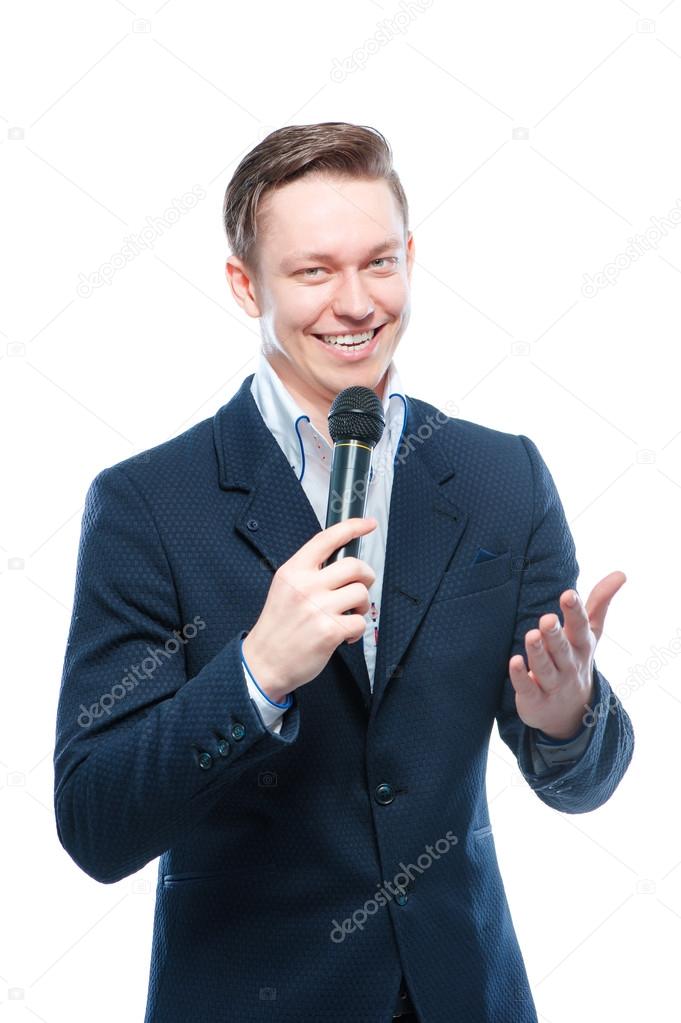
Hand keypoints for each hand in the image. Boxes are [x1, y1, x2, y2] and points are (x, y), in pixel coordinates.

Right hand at [241, 517, 376, 702]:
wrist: (264, 662)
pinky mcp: (329, 631)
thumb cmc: (278, 626)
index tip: (368, 524)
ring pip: (361, 593)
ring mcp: (318, 608)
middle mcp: (305, 586)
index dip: (352, 527)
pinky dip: (357, 629)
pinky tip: (344, 634)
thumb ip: (309, 573)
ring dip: (362, 605)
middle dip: (366, 576)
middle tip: (361, 586)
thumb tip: (342, 564)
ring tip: (349, 614)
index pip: (327, 539)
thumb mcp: (285, 588)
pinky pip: (360, 622)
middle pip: (354, 566)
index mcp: (293, 571)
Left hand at [508, 571, 625, 739]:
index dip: (575, 612)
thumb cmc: (576, 659)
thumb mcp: (589, 633)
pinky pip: (527, 687)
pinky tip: (514, 662)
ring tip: (531, 635)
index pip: (581, 628)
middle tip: (547, 619)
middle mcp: (569, 665)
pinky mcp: (535, 699)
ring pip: (544, 668)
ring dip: (537, 652)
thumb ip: (599, 602)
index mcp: (581, 646)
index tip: (568, 594)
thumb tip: (620, 573)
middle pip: (561, 649)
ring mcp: (553, 684)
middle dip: (554, 635)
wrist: (570, 712)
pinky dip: (521, 676)